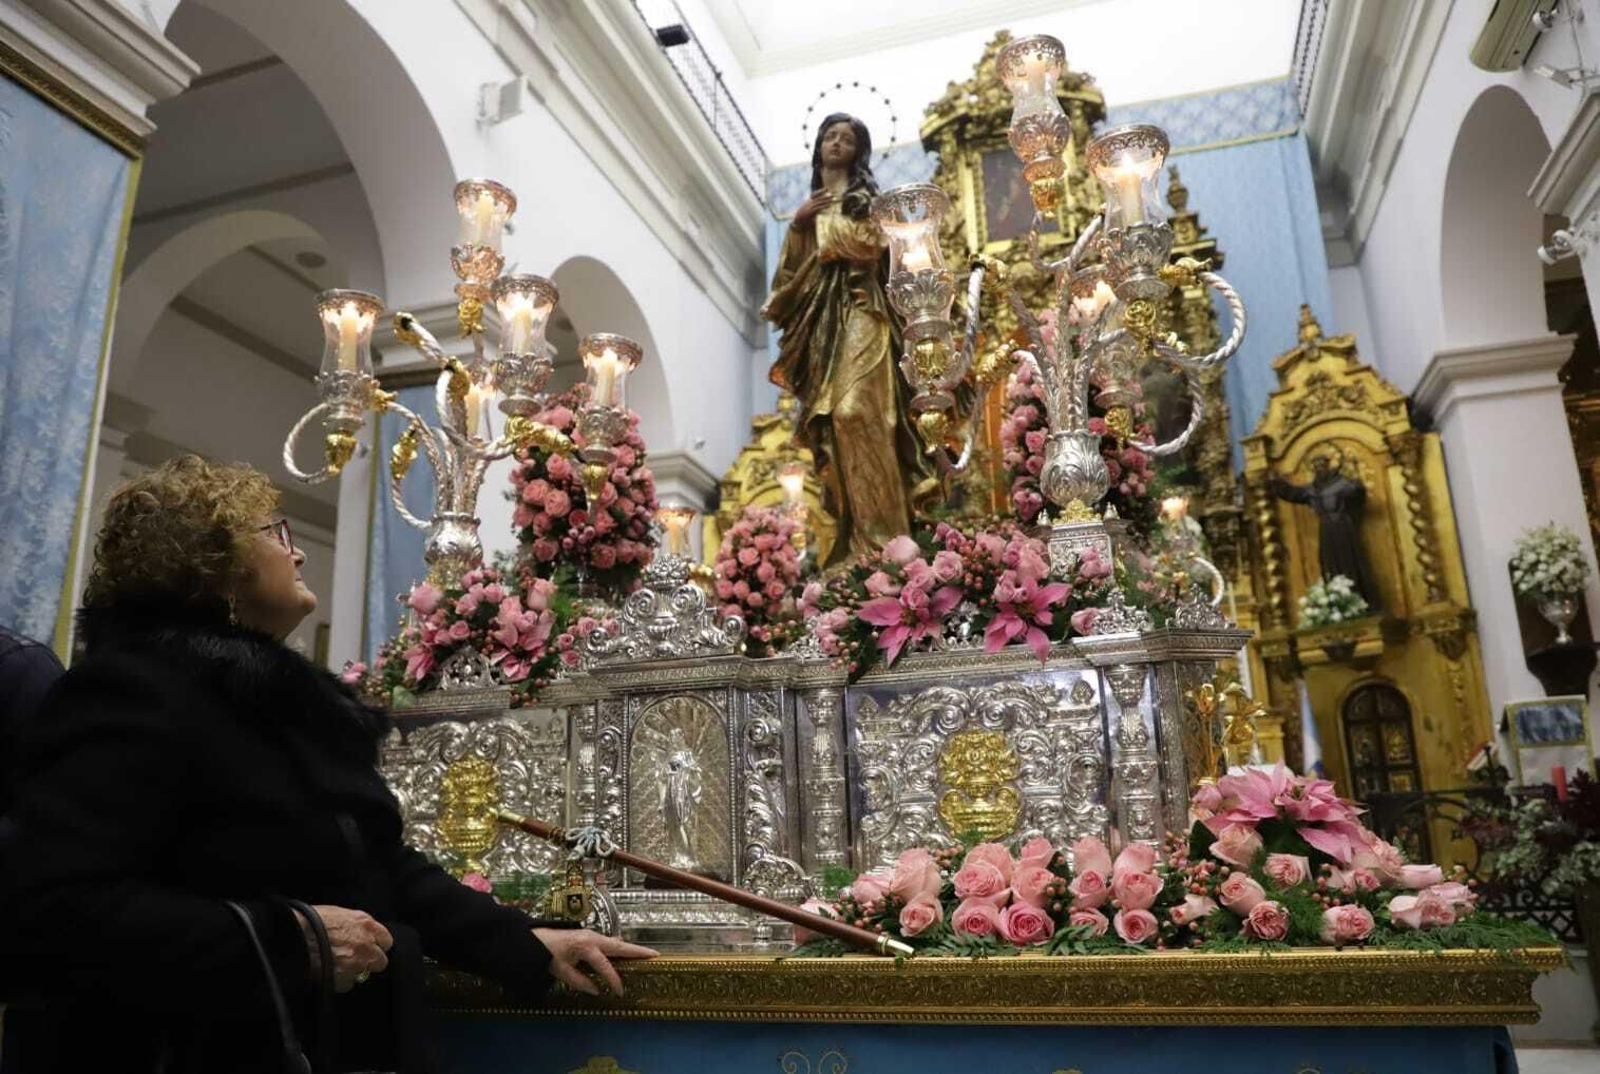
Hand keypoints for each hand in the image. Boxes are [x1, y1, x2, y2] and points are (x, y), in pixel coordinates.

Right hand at [295, 905, 393, 991]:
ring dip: (353, 972)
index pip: (386, 941)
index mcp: (366, 925)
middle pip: (380, 961)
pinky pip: (347, 984)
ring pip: (363, 974)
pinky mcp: (343, 978)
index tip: (370, 948)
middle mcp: (365, 944)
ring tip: (337, 965)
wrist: (294, 935)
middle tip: (354, 959)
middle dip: (369, 961)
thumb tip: (362, 933)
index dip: (377, 946)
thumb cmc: (312, 920)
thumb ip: (357, 924)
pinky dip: (340, 981)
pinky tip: (329, 971)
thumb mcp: (340, 913)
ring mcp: (356, 963)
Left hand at [533, 928, 656, 995]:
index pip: (604, 966)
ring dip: (633, 948)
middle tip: (655, 955)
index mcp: (586, 947)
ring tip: (649, 954)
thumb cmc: (549, 954)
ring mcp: (595, 935)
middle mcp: (594, 938)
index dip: (613, 979)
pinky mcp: (593, 936)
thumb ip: (580, 982)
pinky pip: (612, 943)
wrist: (539, 938)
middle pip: (620, 946)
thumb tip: (597, 990)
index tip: (620, 991)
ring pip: (618, 943)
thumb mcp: (561, 971)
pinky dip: (623, 947)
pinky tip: (630, 953)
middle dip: (638, 951)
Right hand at [793, 190, 833, 228]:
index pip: (814, 195)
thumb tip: (817, 211)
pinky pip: (819, 208)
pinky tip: (829, 205)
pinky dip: (824, 206)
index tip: (827, 188)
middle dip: (826, 196)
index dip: (820, 191)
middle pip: (819, 198)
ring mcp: (809, 207)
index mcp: (807, 203)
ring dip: (827, 200)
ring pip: (820, 202)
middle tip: (833, 194)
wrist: (797, 224)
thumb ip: (812, 212)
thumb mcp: (807, 214)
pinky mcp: (810, 212)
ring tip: (834, 199)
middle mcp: (808, 204)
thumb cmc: (802, 220)